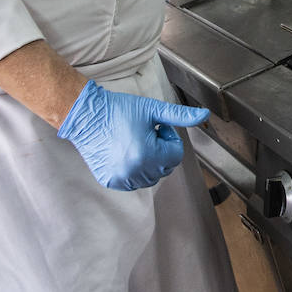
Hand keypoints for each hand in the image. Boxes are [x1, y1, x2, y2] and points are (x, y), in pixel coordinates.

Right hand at [57, 80, 208, 190]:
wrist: (87, 116)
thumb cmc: (119, 110)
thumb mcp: (153, 109)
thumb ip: (181, 116)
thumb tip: (205, 115)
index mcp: (148, 154)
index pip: (176, 155)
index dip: (169, 138)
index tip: (157, 127)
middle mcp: (134, 171)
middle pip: (165, 168)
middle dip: (161, 150)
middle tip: (145, 133)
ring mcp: (121, 179)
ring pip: (150, 177)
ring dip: (149, 162)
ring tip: (135, 141)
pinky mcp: (111, 181)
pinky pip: (133, 181)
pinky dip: (134, 170)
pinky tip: (124, 152)